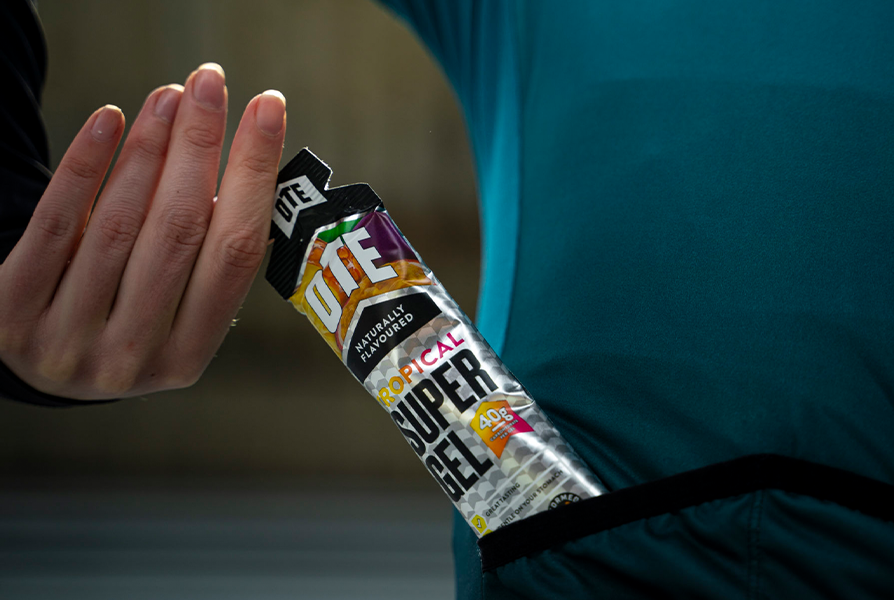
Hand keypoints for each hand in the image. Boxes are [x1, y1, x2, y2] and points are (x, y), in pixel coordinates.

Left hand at [0, 63, 285, 399]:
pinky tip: (109, 121)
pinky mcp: (10, 315)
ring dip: (148, 148)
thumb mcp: (175, 315)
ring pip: (118, 224)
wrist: (42, 362)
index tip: (268, 112)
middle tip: (211, 84)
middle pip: (179, 232)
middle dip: (200, 146)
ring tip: (168, 97)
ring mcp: (66, 341)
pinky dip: (85, 165)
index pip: (235, 256)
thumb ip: (209, 260)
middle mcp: (130, 358)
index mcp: (187, 359)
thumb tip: (246, 167)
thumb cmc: (128, 320)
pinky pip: (53, 225)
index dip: (255, 176)